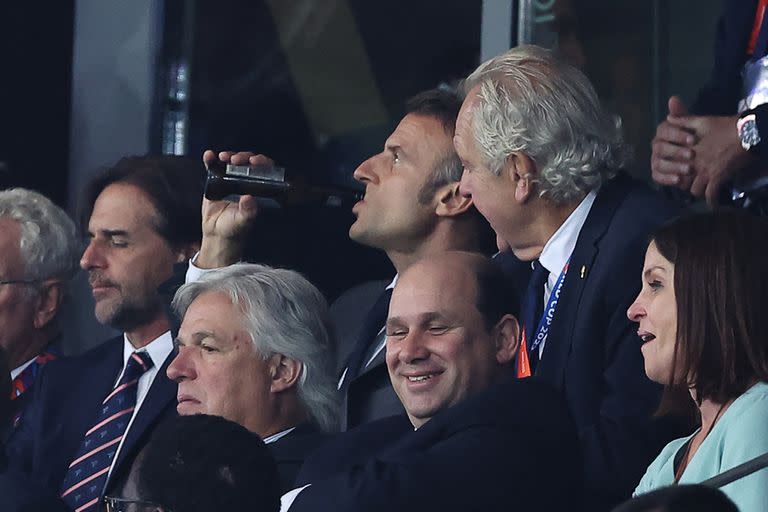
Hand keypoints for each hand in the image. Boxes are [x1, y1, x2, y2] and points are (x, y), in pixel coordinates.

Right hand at [197, 150, 273, 267]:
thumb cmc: (235, 228)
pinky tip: (209, 156)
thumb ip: (247, 212)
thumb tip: (249, 199)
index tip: (255, 161)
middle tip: (236, 160)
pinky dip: (211, 160)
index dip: (262, 162)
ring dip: (229, 156)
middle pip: (249, 163)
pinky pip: (214, 167)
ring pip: (233, 162)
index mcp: (259, 190)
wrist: (217, 234)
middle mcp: (247, 182)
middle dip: (244, 157)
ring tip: (223, 157)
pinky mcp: (216, 181)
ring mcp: (231, 180)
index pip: (265, 171)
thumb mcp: (242, 222)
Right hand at [651, 96, 695, 187]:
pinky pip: (658, 176)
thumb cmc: (694, 139)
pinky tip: (679, 180)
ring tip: (689, 169)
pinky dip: (667, 178)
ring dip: (673, 166)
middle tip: (692, 155)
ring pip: (660, 163)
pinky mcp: (657, 173)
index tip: (692, 139)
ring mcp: (655, 160)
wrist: (699, 157)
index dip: (677, 134)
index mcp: (663, 132)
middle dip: (676, 151)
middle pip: (660, 148)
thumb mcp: (692, 126)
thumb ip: (682, 115)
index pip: (664, 130)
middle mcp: (656, 146)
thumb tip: (673, 98)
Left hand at [670, 115, 752, 204]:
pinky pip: (711, 195)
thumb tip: (668, 117)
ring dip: (698, 191)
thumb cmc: (725, 126)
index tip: (678, 174)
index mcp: (688, 150)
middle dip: (685, 185)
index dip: (674, 171)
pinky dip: (712, 201)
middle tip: (691, 184)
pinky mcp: (718, 178)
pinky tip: (714, 204)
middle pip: (682, 181)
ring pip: (694, 190)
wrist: (746, 133)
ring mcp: (705, 172)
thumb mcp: (702, 121)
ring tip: (703, 190)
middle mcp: (693, 163)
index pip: (674, 165)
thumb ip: (683, 120)